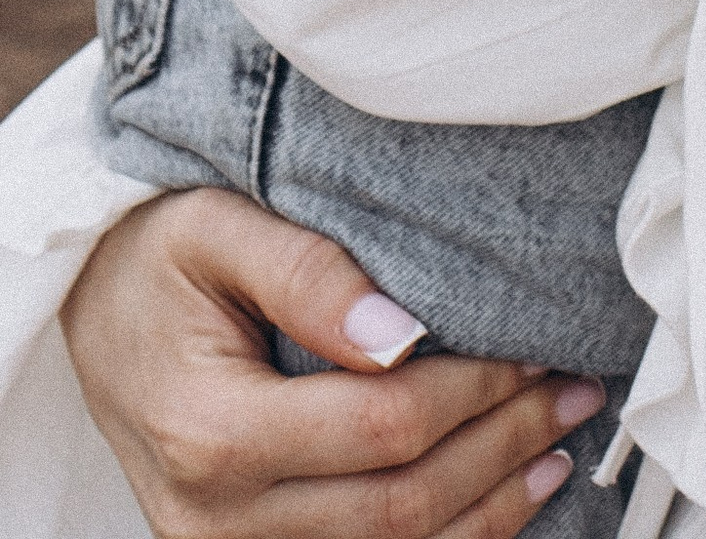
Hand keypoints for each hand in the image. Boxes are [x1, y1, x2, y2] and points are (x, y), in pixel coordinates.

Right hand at [60, 187, 594, 537]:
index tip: (538, 349)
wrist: (93, 317)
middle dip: (503, 448)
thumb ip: (311, 273)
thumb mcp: (220, 230)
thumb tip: (403, 330)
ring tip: (557, 448)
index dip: (478, 393)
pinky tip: (497, 499)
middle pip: (399, 507)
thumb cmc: (162, 262)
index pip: (385, 427)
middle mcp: (217, 516)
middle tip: (576, 392)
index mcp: (215, 430)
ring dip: (489, 509)